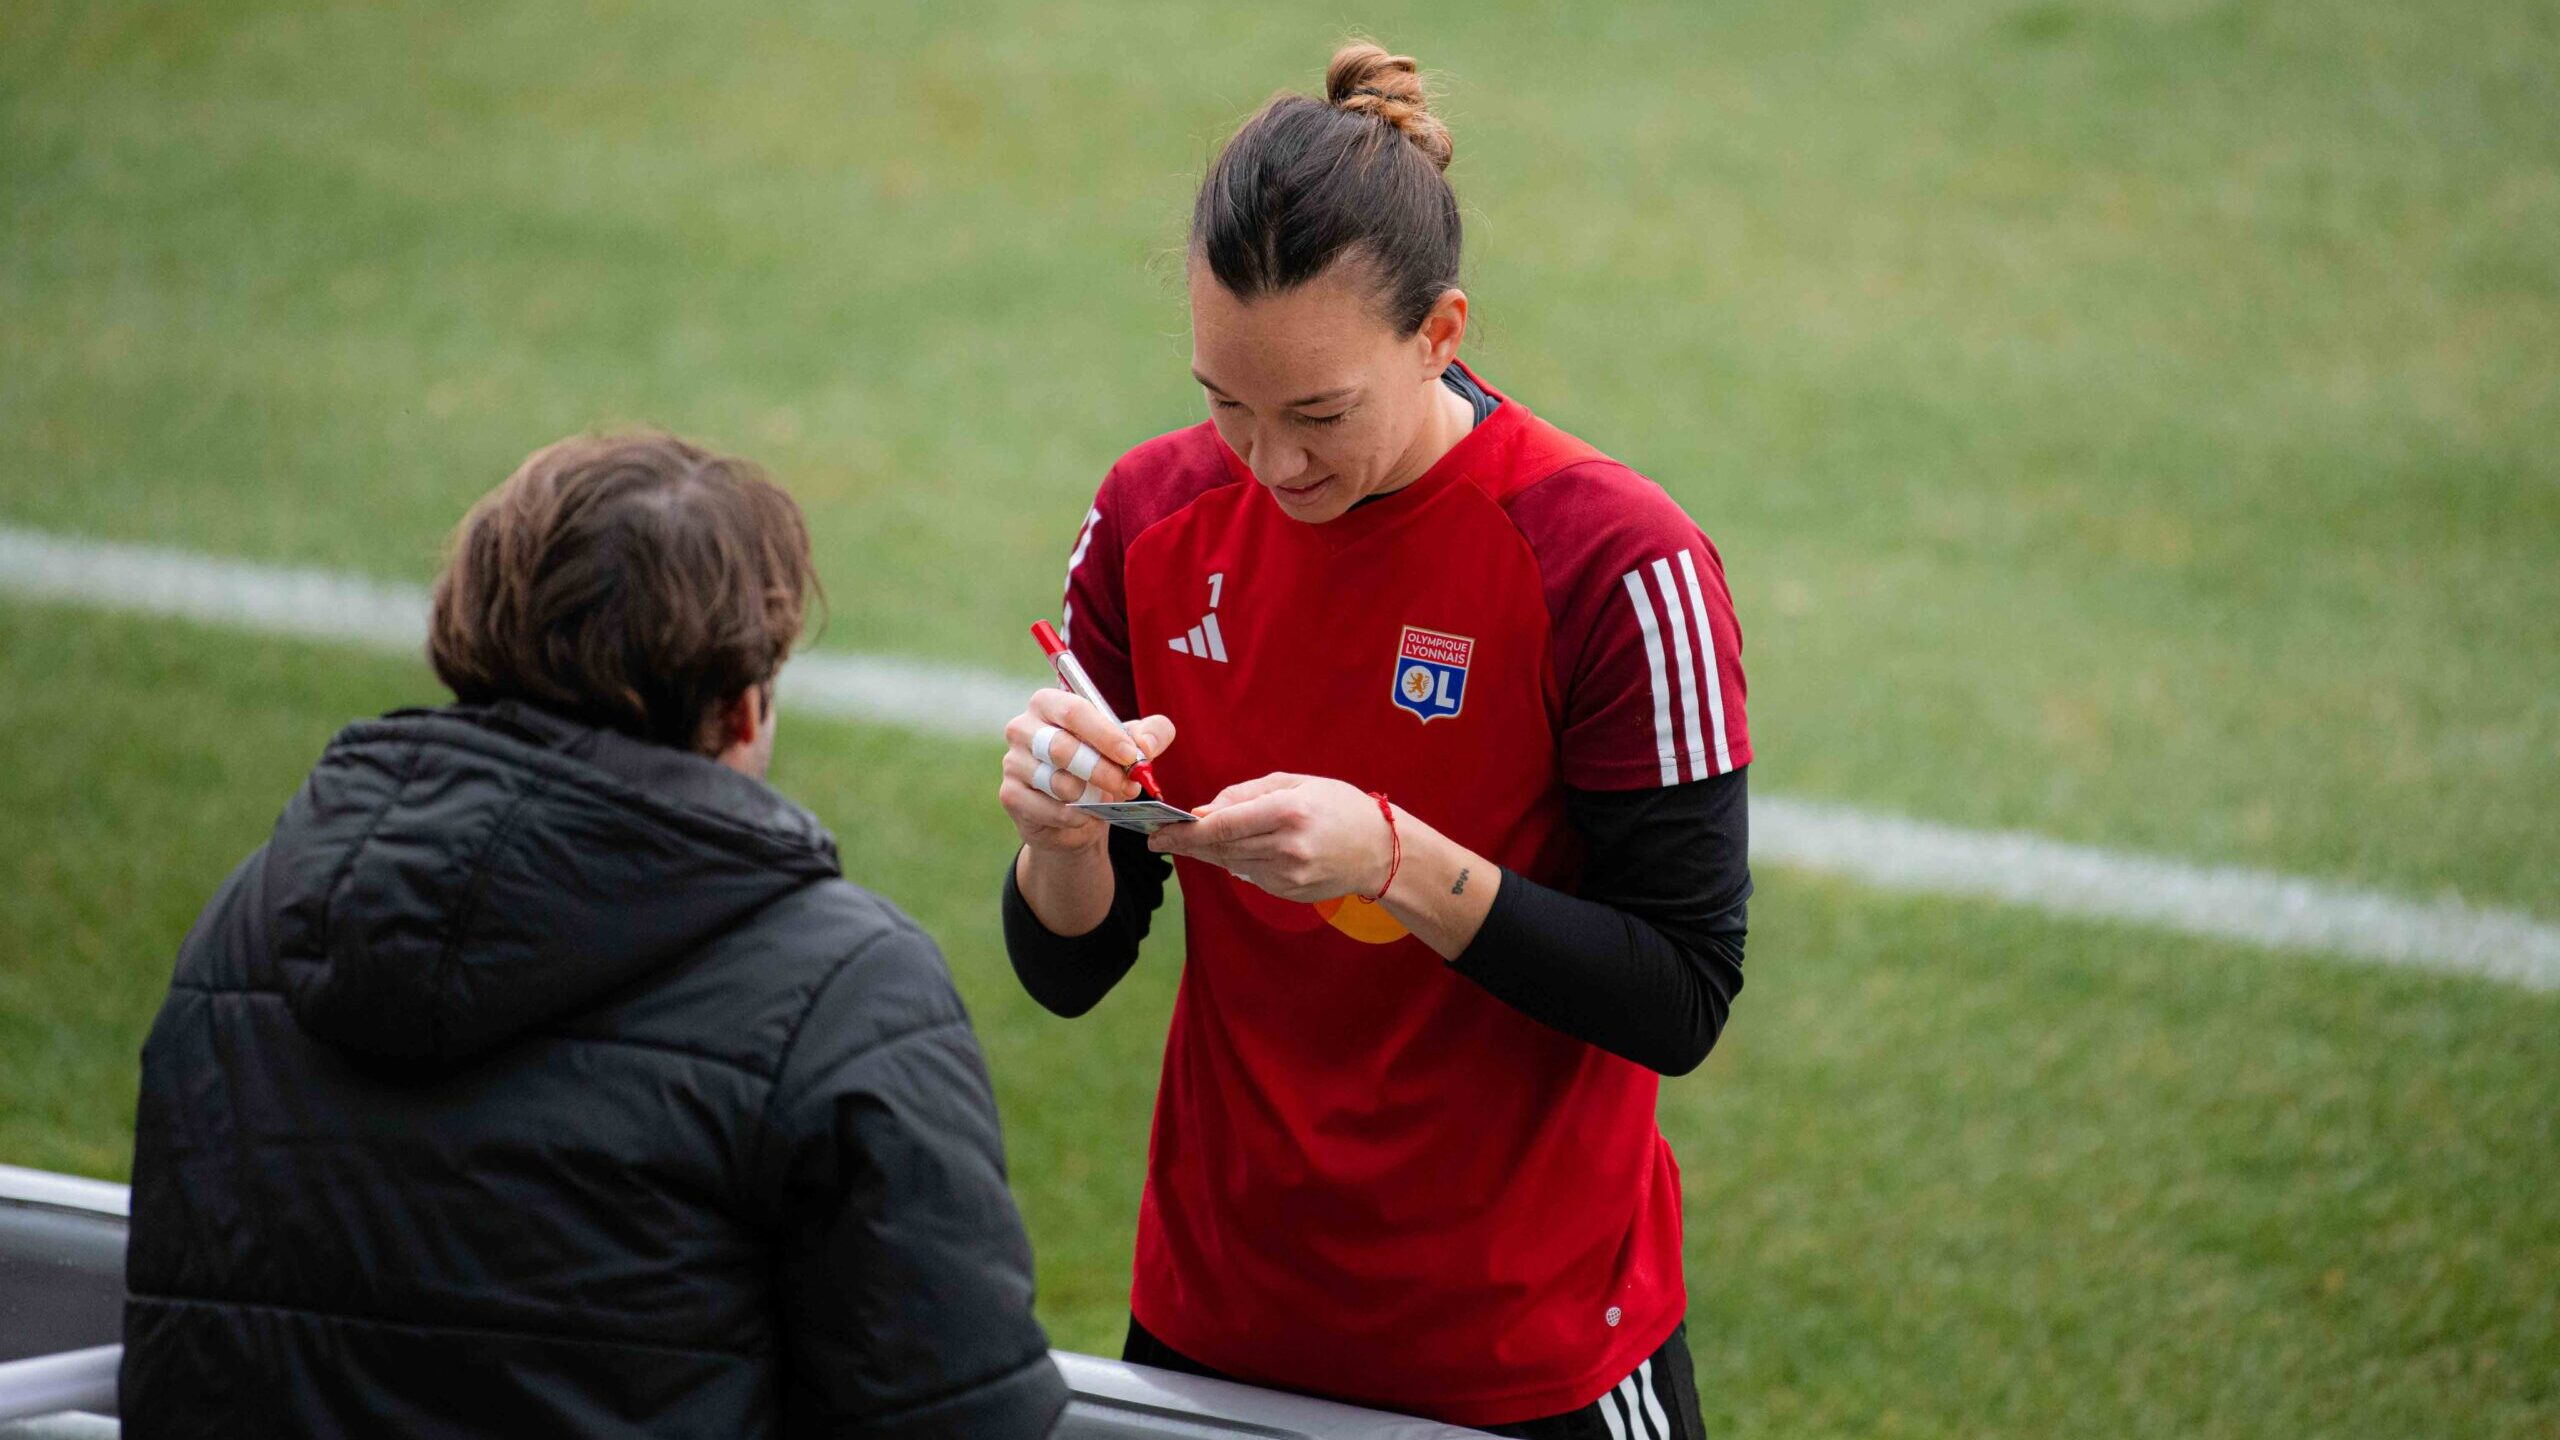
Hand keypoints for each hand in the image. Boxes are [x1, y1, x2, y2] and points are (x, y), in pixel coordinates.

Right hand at [998, 689, 1174, 854]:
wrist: (1075, 813)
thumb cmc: (1101, 766)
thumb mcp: (1130, 746)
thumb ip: (1151, 734)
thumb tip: (1147, 745)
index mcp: (1049, 703)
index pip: (1073, 711)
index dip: (1105, 735)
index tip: (1131, 756)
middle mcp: (1022, 727)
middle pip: (1062, 748)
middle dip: (1102, 771)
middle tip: (1128, 786)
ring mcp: (1012, 762)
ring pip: (1057, 782)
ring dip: (1091, 796)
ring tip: (1107, 799)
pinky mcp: (1010, 795)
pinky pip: (1049, 809)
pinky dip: (1076, 816)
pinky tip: (1086, 815)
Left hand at [1149, 773, 1391, 902]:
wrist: (1381, 850)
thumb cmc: (1339, 806)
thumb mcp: (1297, 783)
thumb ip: (1247, 793)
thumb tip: (1206, 809)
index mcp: (1288, 812)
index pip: (1223, 825)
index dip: (1186, 831)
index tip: (1159, 833)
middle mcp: (1287, 847)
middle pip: (1221, 848)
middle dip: (1188, 844)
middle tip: (1160, 840)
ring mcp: (1289, 875)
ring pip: (1232, 863)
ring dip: (1211, 853)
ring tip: (1194, 842)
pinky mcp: (1290, 892)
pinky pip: (1251, 875)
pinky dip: (1239, 862)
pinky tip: (1238, 851)